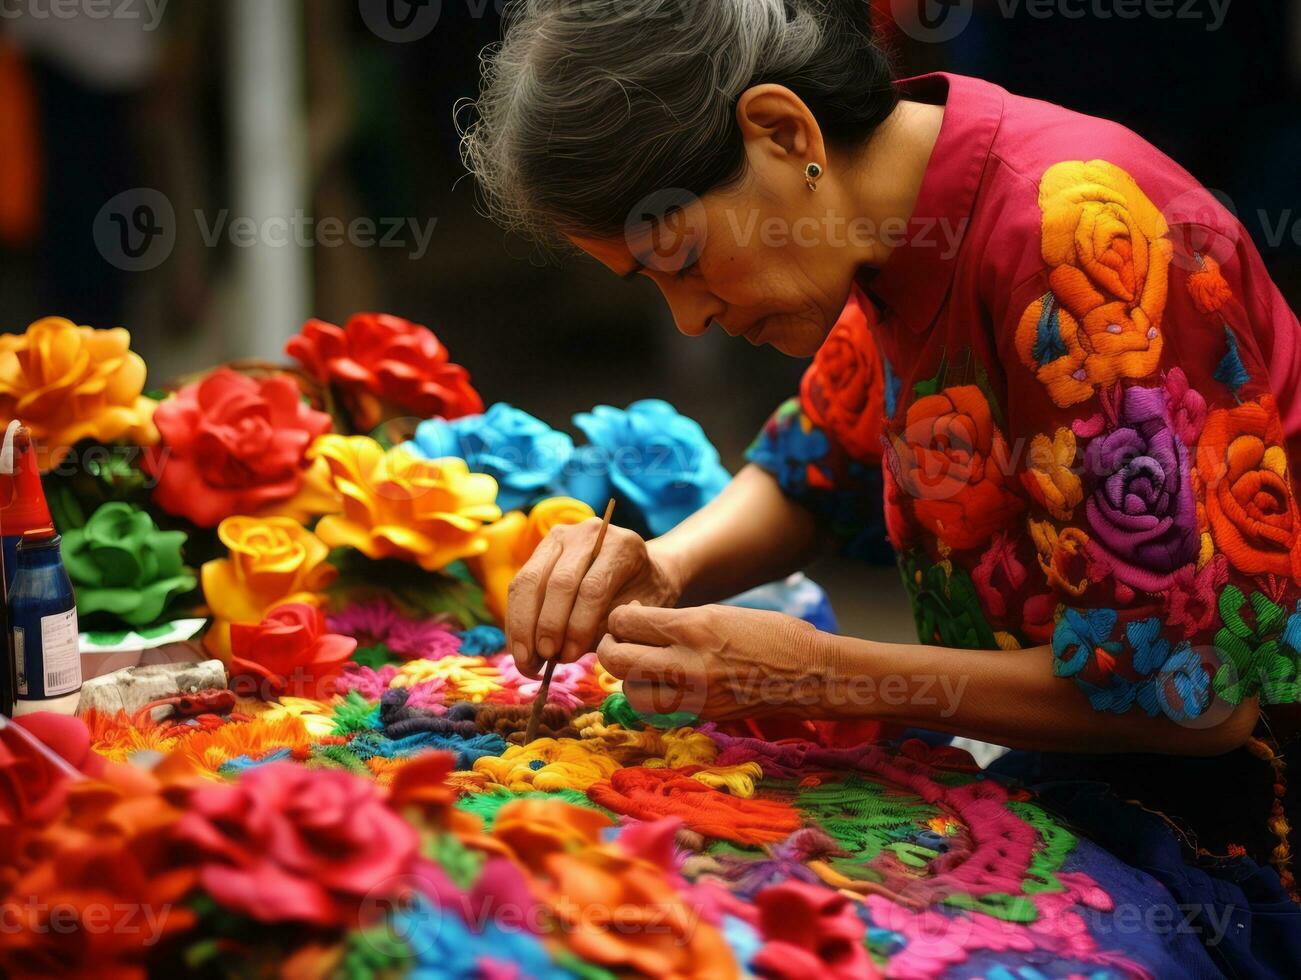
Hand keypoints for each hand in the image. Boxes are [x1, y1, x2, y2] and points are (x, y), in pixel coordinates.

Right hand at [507, 520, 682, 676]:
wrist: (636, 573)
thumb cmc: (641, 598)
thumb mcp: (639, 614)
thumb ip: (612, 629)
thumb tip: (570, 650)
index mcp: (622, 546)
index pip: (593, 587)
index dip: (578, 625)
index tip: (570, 657)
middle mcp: (589, 534)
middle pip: (559, 582)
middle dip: (548, 626)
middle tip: (546, 660)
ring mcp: (560, 538)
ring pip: (530, 581)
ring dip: (523, 626)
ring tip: (527, 661)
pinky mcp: (540, 550)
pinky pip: (519, 585)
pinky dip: (516, 620)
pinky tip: (520, 648)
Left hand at [597, 604, 832, 721]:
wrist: (810, 672)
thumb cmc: (770, 634)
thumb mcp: (718, 613)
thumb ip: (675, 623)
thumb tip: (635, 626)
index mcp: (694, 626)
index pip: (626, 622)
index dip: (618, 619)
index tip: (626, 618)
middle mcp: (689, 662)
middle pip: (617, 659)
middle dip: (610, 648)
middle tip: (620, 643)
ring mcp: (695, 695)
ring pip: (630, 692)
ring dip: (628, 679)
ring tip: (641, 668)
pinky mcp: (702, 716)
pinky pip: (658, 711)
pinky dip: (652, 699)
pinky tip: (663, 686)